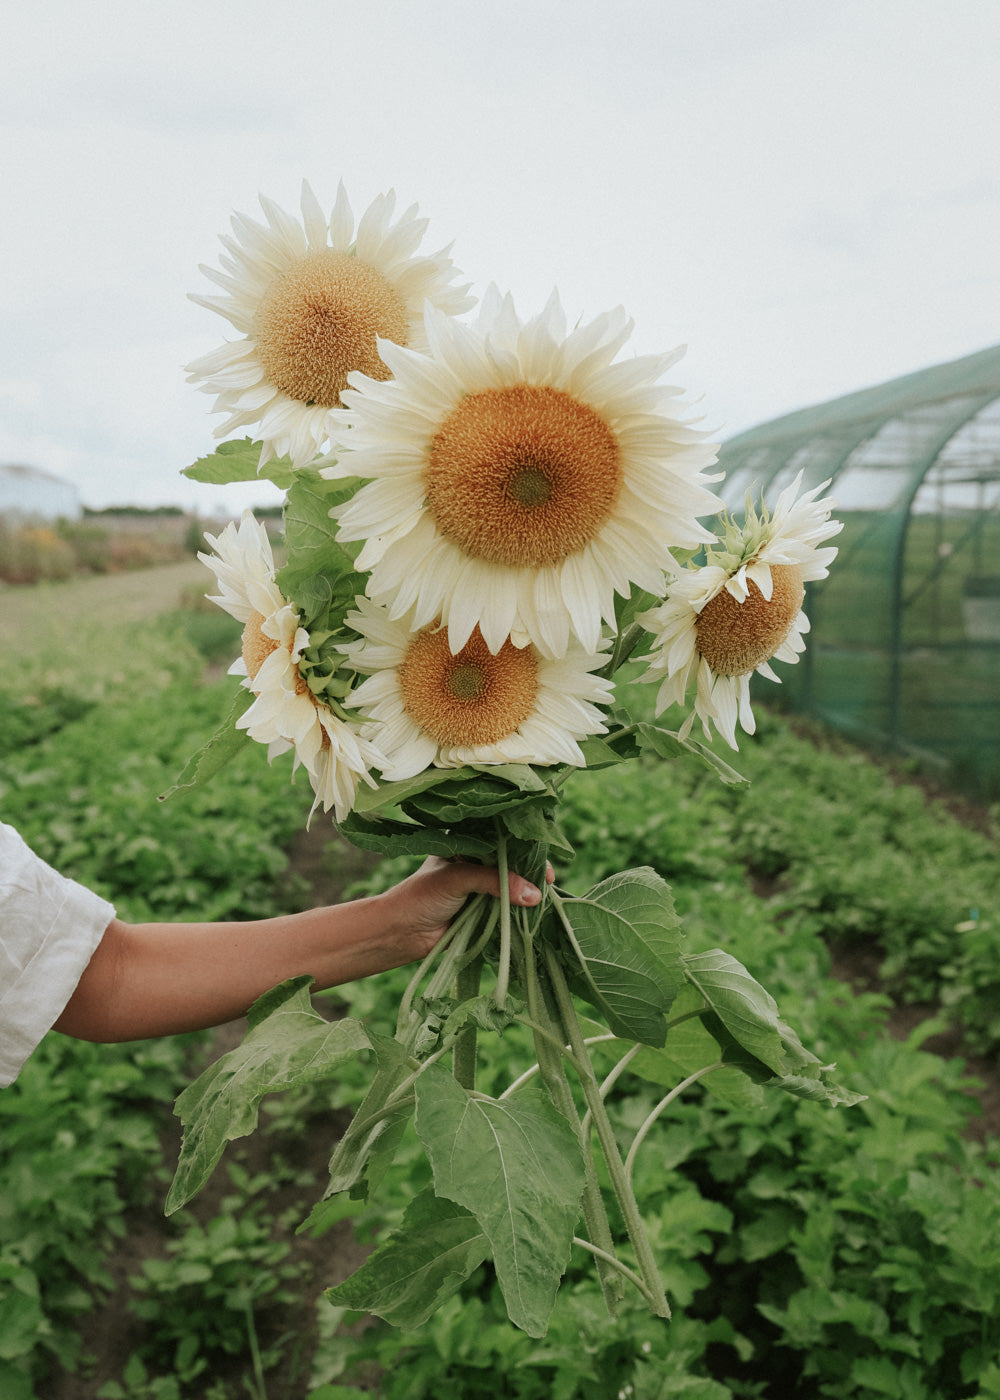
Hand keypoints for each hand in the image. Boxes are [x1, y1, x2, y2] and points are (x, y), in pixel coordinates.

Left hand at [378, 856, 553, 960]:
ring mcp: (481, 886)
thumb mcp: (459, 878)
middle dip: (530, 870)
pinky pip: (508, 907)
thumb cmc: (422, 896)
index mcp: (466, 842)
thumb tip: (534, 895)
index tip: (542, 858)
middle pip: (511, 862)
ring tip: (546, 895)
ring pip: (512, 885)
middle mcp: (476, 861)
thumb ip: (495, 882)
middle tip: (548, 880)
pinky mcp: (484, 910)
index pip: (500, 837)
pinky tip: (536, 910)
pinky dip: (521, 909)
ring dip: (528, 891)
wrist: (402, 932)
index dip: (523, 845)